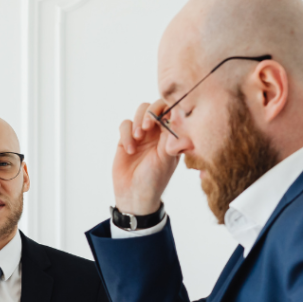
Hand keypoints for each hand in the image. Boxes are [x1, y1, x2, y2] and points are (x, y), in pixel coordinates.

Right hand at [111, 100, 180, 215]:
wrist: (135, 195)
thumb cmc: (155, 180)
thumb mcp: (167, 158)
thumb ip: (171, 136)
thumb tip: (178, 115)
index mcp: (171, 135)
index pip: (172, 111)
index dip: (168, 108)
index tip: (163, 118)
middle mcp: (157, 132)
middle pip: (155, 106)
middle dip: (151, 112)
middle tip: (149, 126)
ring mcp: (141, 134)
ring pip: (140, 111)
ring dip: (138, 121)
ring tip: (139, 137)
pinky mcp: (125, 139)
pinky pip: (125, 125)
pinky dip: (126, 134)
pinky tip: (130, 150)